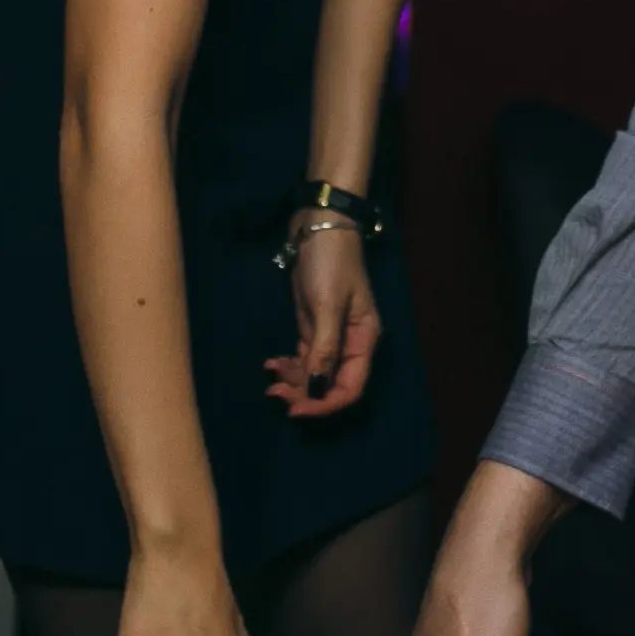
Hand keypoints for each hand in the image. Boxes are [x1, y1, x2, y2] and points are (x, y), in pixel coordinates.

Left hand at [262, 218, 379, 416]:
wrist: (319, 225)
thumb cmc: (330, 263)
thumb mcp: (327, 305)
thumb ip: (324, 348)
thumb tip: (317, 387)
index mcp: (364, 341)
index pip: (350, 388)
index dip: (325, 404)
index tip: (297, 410)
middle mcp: (350, 344)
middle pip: (331, 385)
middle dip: (304, 394)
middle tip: (275, 394)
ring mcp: (331, 335)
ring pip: (314, 373)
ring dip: (293, 381)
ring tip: (270, 376)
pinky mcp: (313, 326)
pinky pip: (303, 357)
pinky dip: (288, 365)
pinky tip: (271, 364)